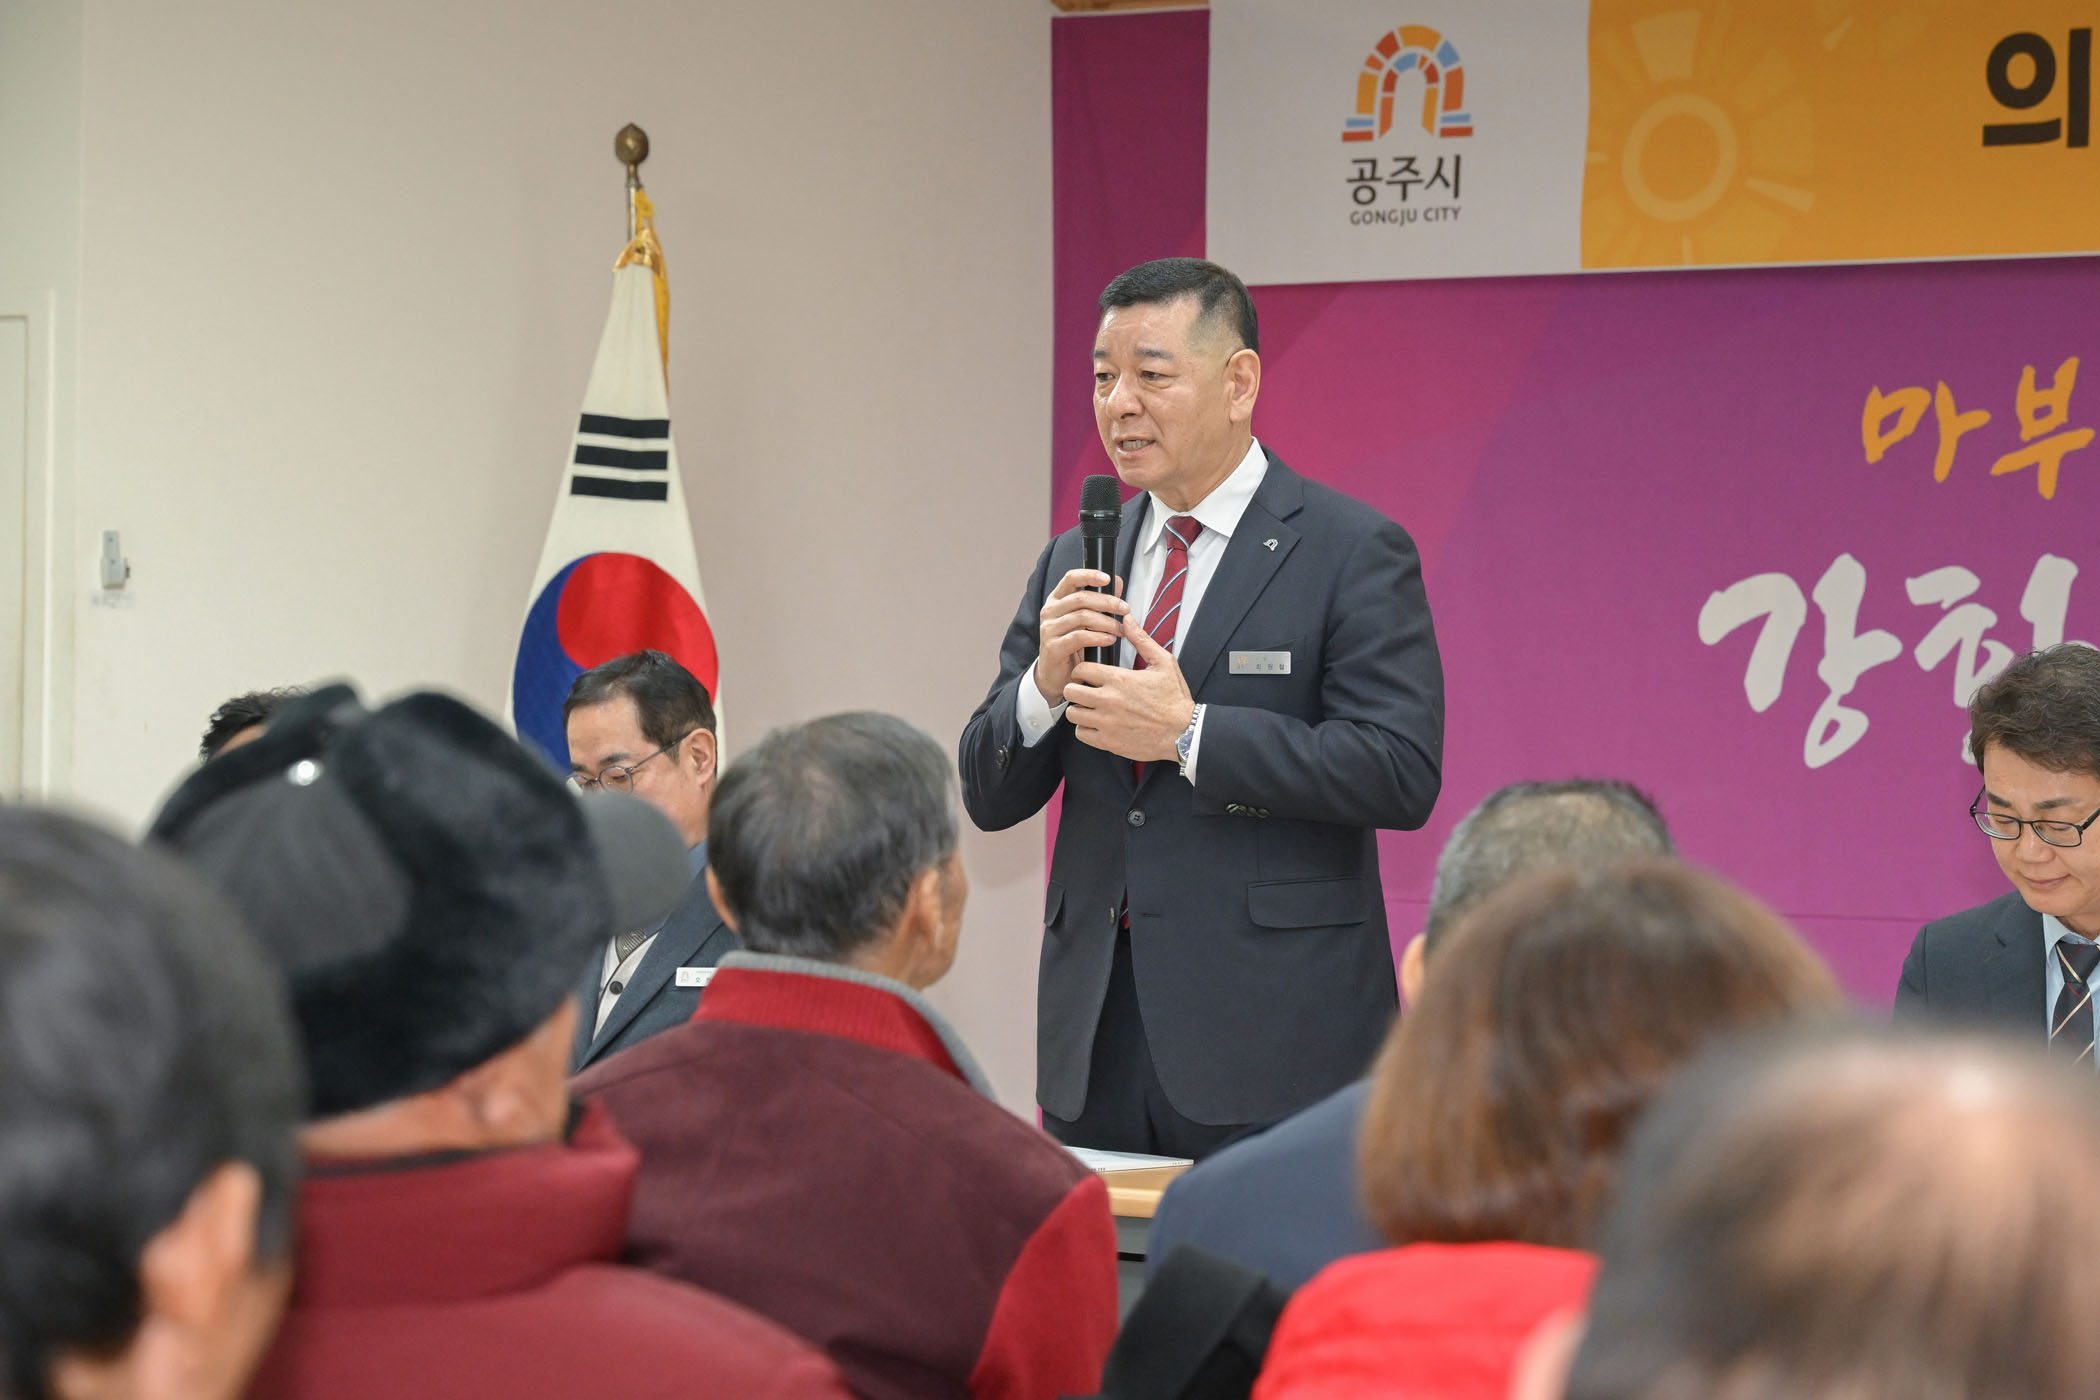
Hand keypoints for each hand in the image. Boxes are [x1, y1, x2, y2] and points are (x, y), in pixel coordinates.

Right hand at [1032, 569, 1127, 704]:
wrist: (1057, 675)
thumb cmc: (1073, 645)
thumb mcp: (1087, 620)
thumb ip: (1101, 601)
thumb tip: (1117, 581)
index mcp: (1057, 600)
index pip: (1071, 578)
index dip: (1089, 575)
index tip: (1108, 579)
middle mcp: (1050, 611)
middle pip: (1080, 598)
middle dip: (1107, 602)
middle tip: (1125, 609)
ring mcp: (1049, 629)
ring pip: (1081, 617)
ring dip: (1106, 622)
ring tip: (1120, 630)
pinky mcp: (1053, 647)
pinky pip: (1079, 637)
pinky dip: (1098, 637)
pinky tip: (1109, 640)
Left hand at [1064, 614, 1194, 761]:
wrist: (1183, 732)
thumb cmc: (1174, 698)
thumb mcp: (1163, 663)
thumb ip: (1141, 640)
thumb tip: (1127, 620)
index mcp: (1119, 679)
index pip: (1081, 669)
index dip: (1081, 670)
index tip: (1087, 674)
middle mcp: (1108, 700)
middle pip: (1070, 690)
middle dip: (1075, 688)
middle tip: (1084, 690)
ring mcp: (1106, 722)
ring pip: (1073, 713)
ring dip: (1079, 709)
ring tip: (1089, 707)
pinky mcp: (1108, 742)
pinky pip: (1081, 733)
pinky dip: (1085, 728)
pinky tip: (1096, 724)